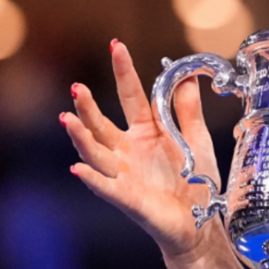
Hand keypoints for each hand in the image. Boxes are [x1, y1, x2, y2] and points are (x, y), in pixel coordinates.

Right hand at [62, 39, 247, 268]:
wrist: (201, 222)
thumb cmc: (196, 182)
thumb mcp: (196, 139)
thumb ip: (188, 110)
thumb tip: (187, 77)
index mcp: (148, 132)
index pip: (132, 96)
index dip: (125, 72)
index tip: (117, 46)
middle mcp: (129, 150)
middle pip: (103, 124)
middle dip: (88, 106)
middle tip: (77, 88)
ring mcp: (124, 174)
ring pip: (96, 152)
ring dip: (81, 137)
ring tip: (67, 119)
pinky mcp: (127, 198)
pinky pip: (106, 187)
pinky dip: (92, 177)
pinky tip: (79, 167)